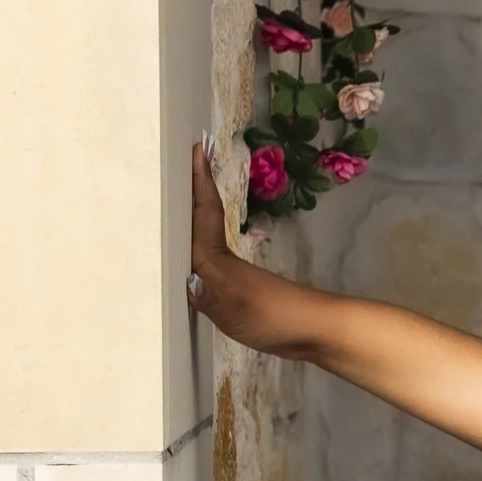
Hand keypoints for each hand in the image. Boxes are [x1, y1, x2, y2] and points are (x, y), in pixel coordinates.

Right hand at [188, 141, 305, 355]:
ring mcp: (230, 277)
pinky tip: (184, 263)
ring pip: (201, 242)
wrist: (315, 331)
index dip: (198, 184)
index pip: (204, 214)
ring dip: (187, 222)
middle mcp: (221, 263)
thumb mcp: (238, 308)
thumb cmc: (277, 316)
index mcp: (217, 260)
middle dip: (186, 195)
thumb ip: (210, 296)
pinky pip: (206, 266)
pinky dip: (192, 255)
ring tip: (166, 208)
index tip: (195, 149)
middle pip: (199, 222)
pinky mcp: (235, 294)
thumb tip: (184, 279)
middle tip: (169, 169)